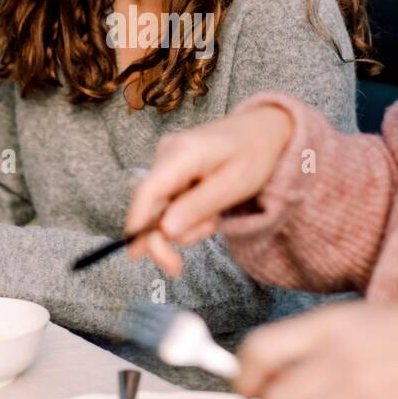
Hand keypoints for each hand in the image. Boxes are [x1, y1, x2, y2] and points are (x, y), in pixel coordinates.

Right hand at [123, 105, 293, 276]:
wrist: (263, 130)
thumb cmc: (253, 155)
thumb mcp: (233, 185)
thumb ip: (197, 207)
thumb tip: (164, 231)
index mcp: (182, 153)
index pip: (148, 191)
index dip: (137, 224)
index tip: (135, 255)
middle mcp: (166, 154)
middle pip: (149, 205)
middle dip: (166, 236)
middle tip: (176, 268)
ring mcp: (166, 160)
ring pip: (160, 209)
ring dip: (185, 224)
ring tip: (214, 216)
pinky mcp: (171, 169)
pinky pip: (169, 202)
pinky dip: (187, 214)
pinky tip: (208, 209)